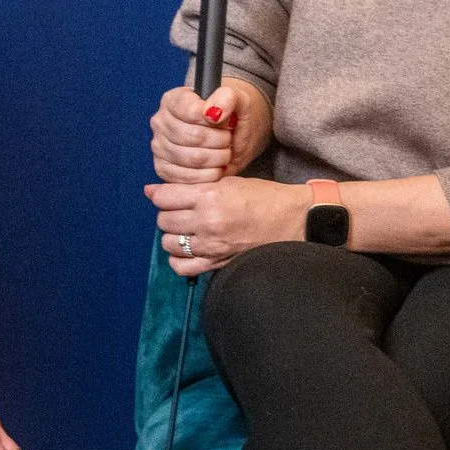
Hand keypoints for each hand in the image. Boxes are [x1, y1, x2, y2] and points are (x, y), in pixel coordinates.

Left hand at [143, 176, 308, 275]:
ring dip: (173, 235)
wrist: (294, 220)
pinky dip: (178, 259)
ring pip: (169, 243)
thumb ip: (195, 186)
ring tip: (186, 229)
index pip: (164, 197)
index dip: (160, 194)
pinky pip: (182, 267)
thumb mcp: (230, 182)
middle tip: (181, 211)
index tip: (165, 195)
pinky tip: (187, 249)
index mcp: (210, 195)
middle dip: (168, 213)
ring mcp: (212, 245)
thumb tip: (155, 191)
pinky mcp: (218, 263)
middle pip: (163, 220)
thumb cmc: (265, 197)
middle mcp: (207, 221)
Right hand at [149, 77, 271, 183]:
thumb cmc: (230, 114)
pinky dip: (209, 175)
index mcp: (174, 100)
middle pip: (194, 137)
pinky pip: (187, 177)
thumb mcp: (237, 99)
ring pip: (193, 159)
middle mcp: (161, 122)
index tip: (225, 122)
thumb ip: (227, 98)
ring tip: (225, 152)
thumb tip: (213, 111)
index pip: (191, 111)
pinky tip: (217, 168)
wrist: (230, 133)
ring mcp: (159, 147)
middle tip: (229, 140)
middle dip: (220, 141)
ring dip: (217, 158)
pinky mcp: (163, 169)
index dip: (213, 120)